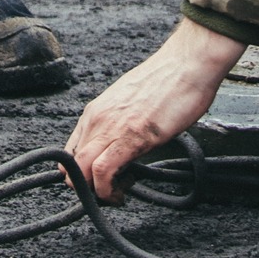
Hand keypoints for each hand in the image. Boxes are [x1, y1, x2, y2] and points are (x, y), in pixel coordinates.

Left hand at [65, 19, 247, 202]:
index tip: (100, 182)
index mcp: (97, 111)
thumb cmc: (168, 80)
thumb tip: (121, 144)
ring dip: (96, 193)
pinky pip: (103, 170)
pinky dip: (107, 190)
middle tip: (109, 192)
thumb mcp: (132, 103)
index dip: (81, 175)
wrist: (187, 64)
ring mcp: (112, 127)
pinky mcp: (132, 136)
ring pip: (81, 171)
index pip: (71, 152)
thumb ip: (120, 122)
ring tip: (118, 193)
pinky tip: (125, 189)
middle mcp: (97, 118)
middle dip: (86, 189)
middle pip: (71, 166)